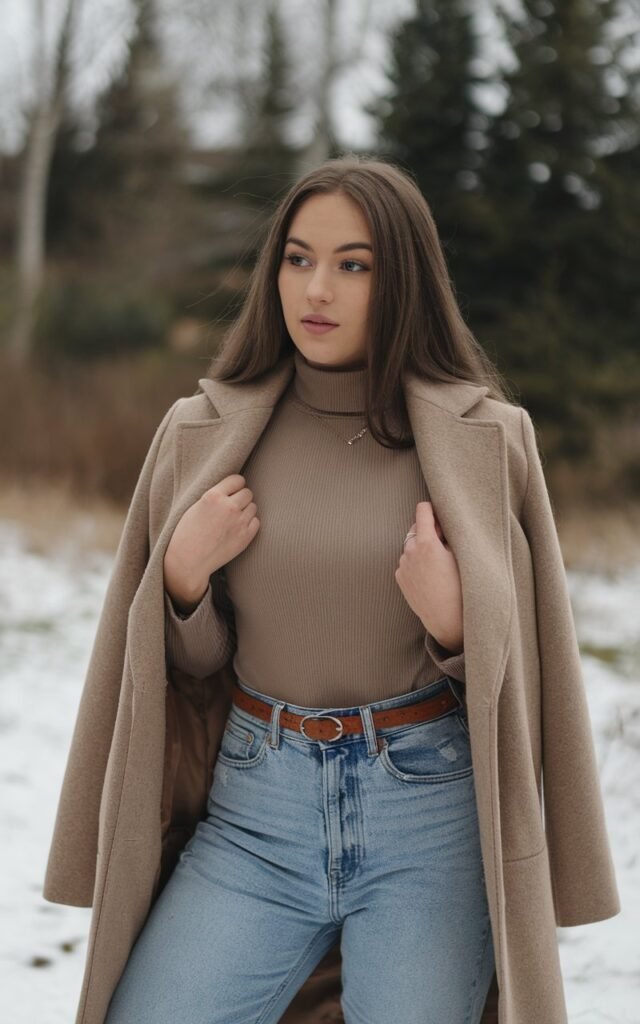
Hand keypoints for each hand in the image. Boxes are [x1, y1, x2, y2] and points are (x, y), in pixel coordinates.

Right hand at [163, 474, 259, 611]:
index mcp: (213, 496)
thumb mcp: (195, 507)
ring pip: (253, 507)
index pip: (237, 480)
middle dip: (241, 498)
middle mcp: (229, 507)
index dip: (235, 486)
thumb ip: (214, 496)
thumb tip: (232, 489)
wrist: (188, 561)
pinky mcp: (245, 536)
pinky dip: (249, 524)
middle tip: (231, 507)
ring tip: (232, 520)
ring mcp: (239, 522)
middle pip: (248, 493)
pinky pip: (256, 522)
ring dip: (245, 511)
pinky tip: (237, 529)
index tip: (231, 492)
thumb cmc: (186, 534)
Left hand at [395, 501, 462, 652]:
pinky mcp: (400, 578)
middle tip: (444, 543)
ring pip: (411, 546)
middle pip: (416, 528)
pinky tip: (429, 576)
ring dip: (421, 547)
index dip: (432, 509)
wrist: (447, 619)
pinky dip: (415, 562)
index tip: (439, 513)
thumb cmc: (460, 587)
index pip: (422, 511)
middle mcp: (410, 552)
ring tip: (437, 564)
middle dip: (428, 531)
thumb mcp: (461, 556)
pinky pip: (407, 562)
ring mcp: (402, 565)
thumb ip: (448, 536)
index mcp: (426, 543)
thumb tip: (440, 525)